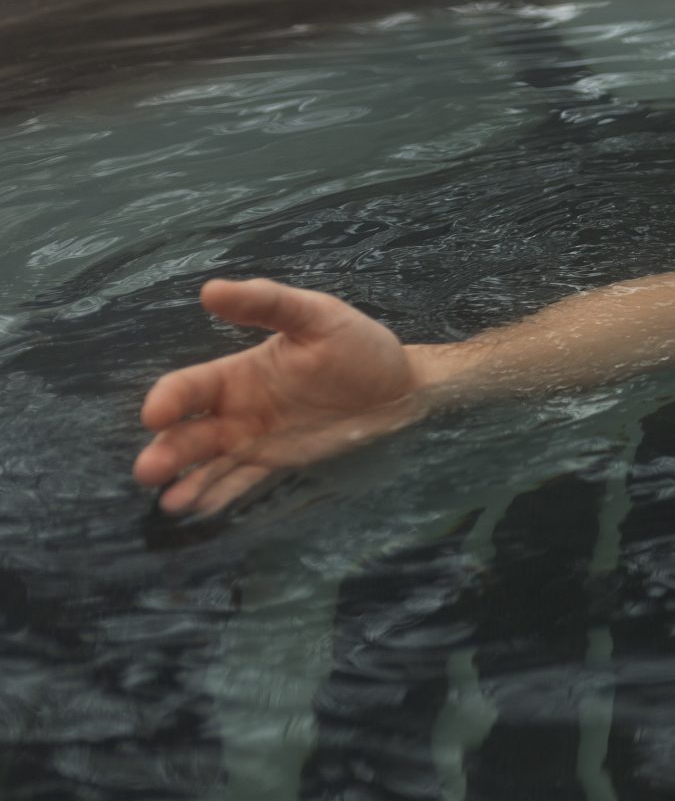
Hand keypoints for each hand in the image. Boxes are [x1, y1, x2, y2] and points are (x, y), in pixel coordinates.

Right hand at [133, 279, 424, 515]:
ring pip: (210, 463)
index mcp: (238, 374)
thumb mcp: (316, 315)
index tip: (154, 416)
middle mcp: (237, 410)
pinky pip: (243, 481)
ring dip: (187, 481)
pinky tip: (201, 510)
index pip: (189, 387)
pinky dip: (221, 495)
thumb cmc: (357, 345)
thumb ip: (267, 303)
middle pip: (190, 432)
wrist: (400, 387)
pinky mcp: (280, 462)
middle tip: (147, 471)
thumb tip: (210, 290)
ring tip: (170, 503)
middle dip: (167, 451)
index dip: (168, 399)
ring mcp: (256, 440)